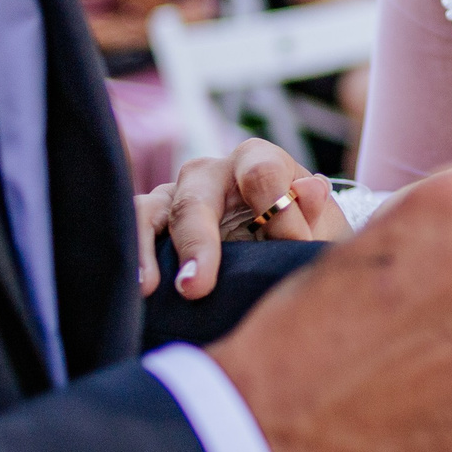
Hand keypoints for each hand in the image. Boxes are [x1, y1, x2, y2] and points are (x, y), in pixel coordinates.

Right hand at [137, 140, 349, 297]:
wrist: (280, 249)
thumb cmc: (302, 233)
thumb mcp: (320, 226)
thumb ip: (315, 212)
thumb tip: (311, 189)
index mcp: (258, 161)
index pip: (261, 174)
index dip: (278, 213)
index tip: (293, 249)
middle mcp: (211, 172)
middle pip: (196, 194)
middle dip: (198, 242)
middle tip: (196, 288)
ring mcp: (175, 196)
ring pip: (152, 209)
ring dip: (148, 248)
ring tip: (150, 288)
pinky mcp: (154, 222)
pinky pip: (131, 230)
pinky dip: (132, 256)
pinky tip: (135, 290)